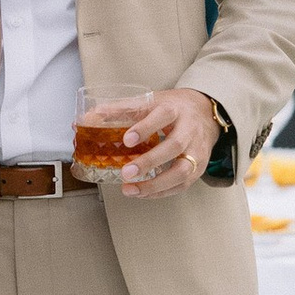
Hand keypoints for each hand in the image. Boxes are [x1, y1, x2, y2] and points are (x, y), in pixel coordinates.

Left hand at [85, 89, 221, 198]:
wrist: (205, 115)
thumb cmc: (173, 108)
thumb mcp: (150, 102)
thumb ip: (120, 109)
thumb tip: (89, 117)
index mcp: (175, 109)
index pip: (162, 115)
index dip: (145, 127)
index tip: (126, 139)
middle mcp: (189, 130)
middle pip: (175, 146)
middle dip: (149, 161)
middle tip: (126, 172)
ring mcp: (196, 151)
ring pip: (182, 171)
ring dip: (156, 184)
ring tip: (131, 189)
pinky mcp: (198, 167)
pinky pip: (182, 184)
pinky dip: (161, 192)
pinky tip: (142, 193)